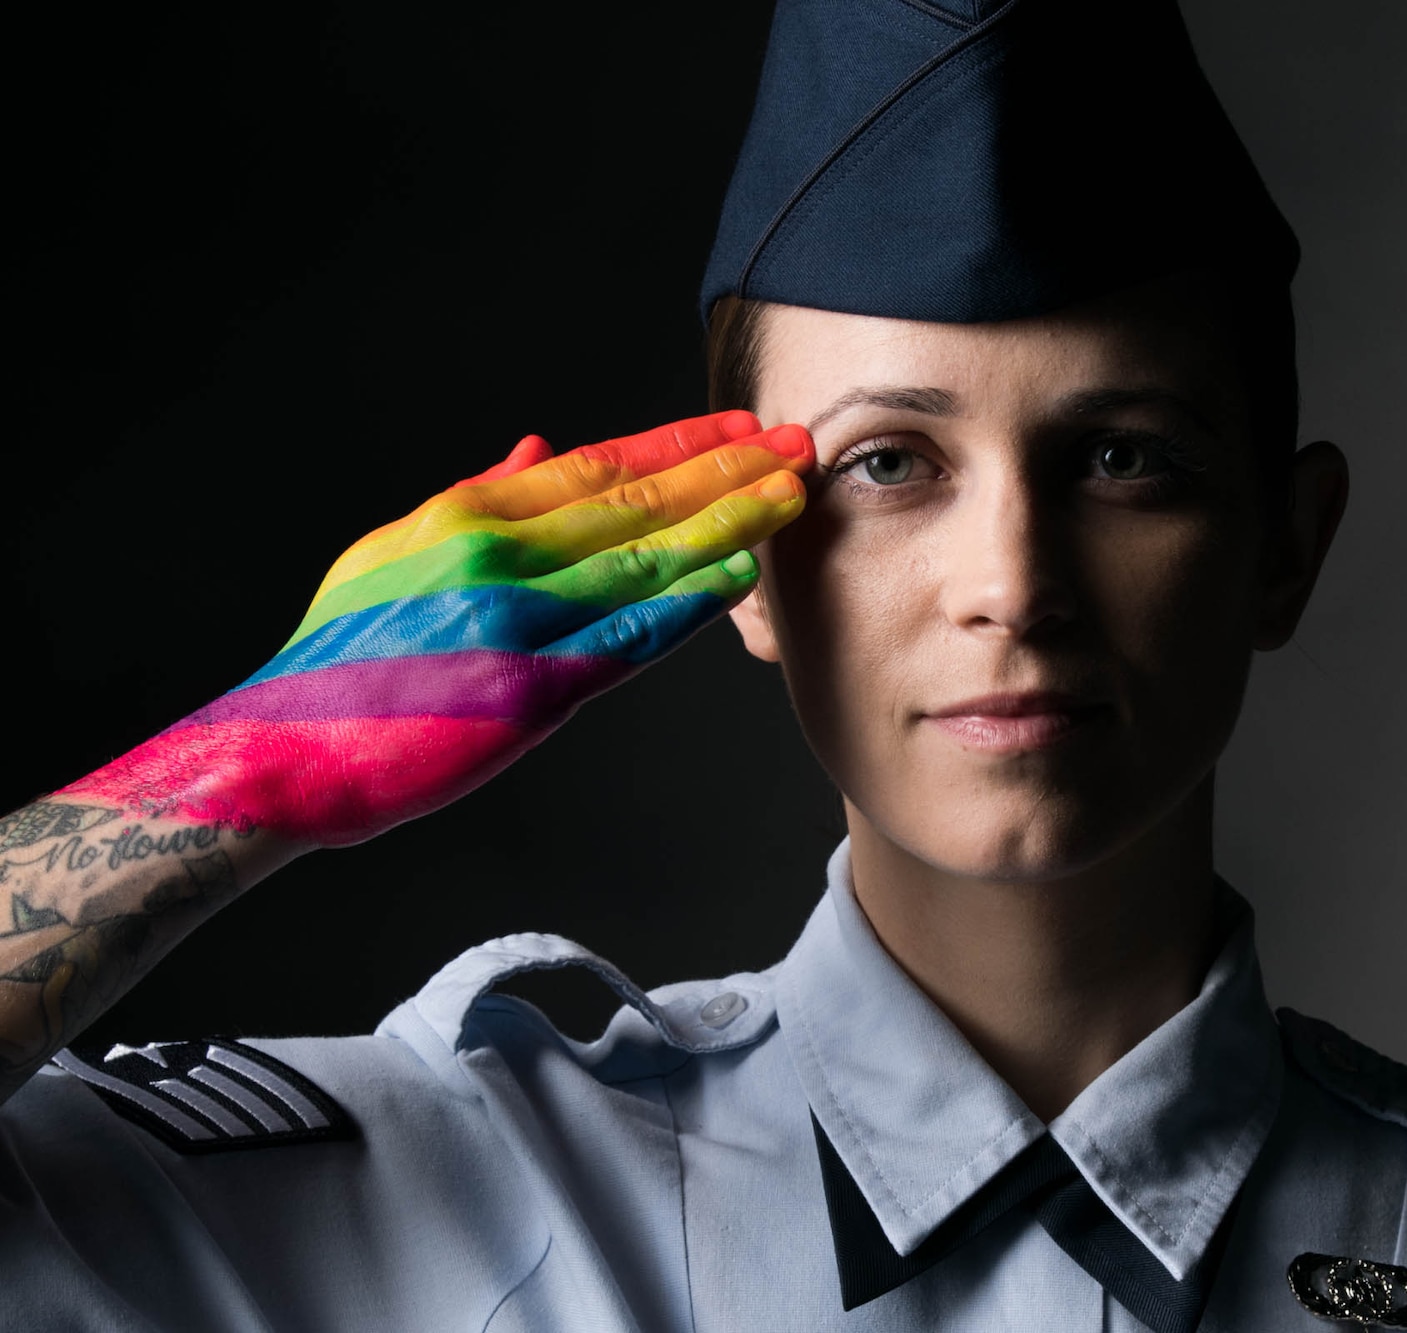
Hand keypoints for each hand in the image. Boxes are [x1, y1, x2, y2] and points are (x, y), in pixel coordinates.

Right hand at [59, 411, 810, 846]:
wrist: (286, 755)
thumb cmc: (339, 659)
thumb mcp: (391, 553)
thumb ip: (473, 498)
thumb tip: (539, 444)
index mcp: (467, 519)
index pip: (598, 466)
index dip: (679, 443)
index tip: (740, 428)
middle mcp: (498, 559)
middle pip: (638, 502)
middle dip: (726, 470)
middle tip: (797, 445)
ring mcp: (517, 624)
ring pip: (646, 560)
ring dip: (726, 524)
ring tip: (789, 497)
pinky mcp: (528, 694)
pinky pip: (626, 640)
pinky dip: (684, 606)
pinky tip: (735, 578)